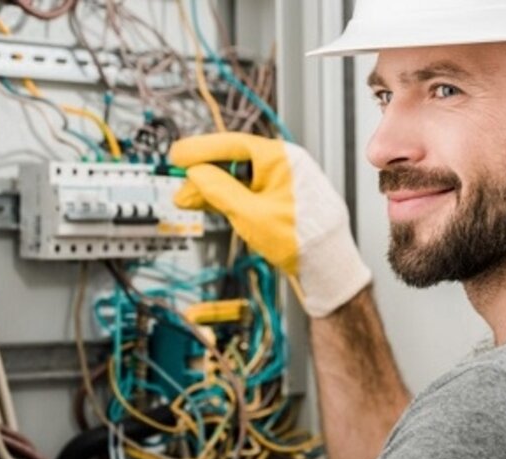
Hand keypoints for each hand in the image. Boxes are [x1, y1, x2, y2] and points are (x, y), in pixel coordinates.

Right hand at [171, 132, 371, 316]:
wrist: (328, 267)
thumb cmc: (303, 241)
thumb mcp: (251, 215)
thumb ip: (220, 191)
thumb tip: (196, 173)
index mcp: (282, 158)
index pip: (233, 145)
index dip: (200, 149)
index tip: (177, 155)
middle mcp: (284, 165)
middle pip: (234, 162)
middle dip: (203, 174)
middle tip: (178, 183)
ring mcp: (283, 183)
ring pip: (239, 179)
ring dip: (212, 189)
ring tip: (186, 199)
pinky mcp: (281, 201)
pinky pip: (249, 193)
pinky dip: (228, 199)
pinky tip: (208, 204)